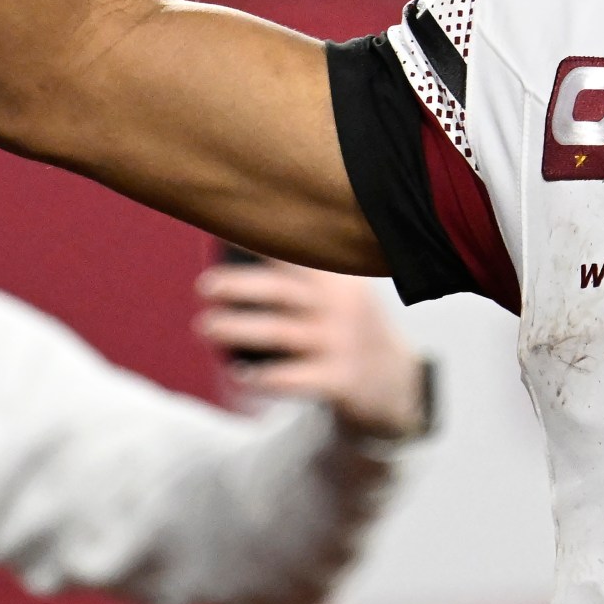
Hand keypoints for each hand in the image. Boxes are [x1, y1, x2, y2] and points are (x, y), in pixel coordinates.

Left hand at [195, 260, 428, 440]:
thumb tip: (240, 257)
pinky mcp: (339, 380)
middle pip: (282, 290)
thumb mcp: (345, 293)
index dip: (262, 237)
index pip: (297, 252)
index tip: (227, 222)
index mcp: (340, 279)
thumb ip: (308, 277)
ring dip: (239, 328)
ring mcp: (341, 344)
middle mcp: (341, 307)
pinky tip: (239, 375)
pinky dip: (264, 378)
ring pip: (281, 333)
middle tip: (205, 286)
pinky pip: (294, 378)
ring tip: (206, 326)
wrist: (399, 382)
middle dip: (240, 286)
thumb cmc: (353, 328)